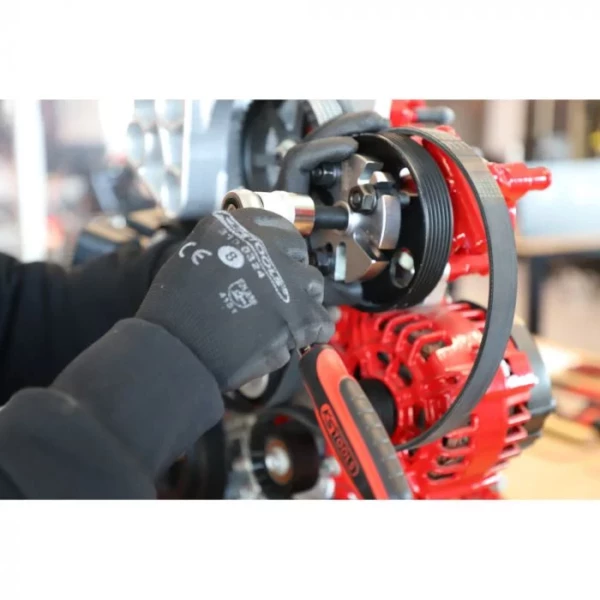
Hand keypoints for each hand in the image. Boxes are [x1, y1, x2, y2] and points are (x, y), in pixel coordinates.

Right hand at [137, 208, 333, 390]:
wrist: (177, 350)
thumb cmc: (176, 311)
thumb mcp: (194, 256)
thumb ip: (228, 249)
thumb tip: (251, 256)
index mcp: (237, 227)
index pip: (276, 226)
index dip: (278, 247)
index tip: (276, 259)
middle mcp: (266, 247)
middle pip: (298, 253)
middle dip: (291, 272)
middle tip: (277, 292)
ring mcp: (286, 280)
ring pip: (313, 285)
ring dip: (302, 301)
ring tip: (281, 318)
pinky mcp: (299, 316)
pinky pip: (320, 321)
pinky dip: (311, 331)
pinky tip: (293, 337)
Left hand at [277, 110, 389, 305]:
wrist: (272, 281)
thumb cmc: (288, 276)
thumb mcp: (310, 282)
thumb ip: (331, 288)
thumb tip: (357, 287)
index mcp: (290, 206)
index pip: (299, 162)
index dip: (322, 149)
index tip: (350, 146)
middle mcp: (296, 193)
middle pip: (314, 143)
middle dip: (347, 127)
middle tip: (378, 122)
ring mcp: (307, 190)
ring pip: (324, 150)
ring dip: (352, 134)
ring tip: (381, 128)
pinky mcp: (318, 193)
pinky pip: (334, 163)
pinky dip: (355, 153)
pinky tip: (375, 148)